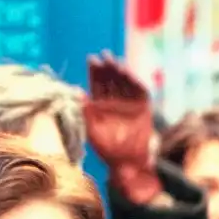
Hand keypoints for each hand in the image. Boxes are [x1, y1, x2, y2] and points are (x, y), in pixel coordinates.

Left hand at [84, 52, 159, 201]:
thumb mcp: (92, 129)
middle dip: (107, 67)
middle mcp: (115, 101)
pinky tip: (128, 72)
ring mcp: (129, 103)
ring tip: (114, 62)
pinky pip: (139, 90)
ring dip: (120, 70)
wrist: (128, 162)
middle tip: (104, 56)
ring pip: (124, 81)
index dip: (95, 72)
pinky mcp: (143, 107)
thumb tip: (75, 91)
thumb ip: (85, 111)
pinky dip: (134, 80)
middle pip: (111, 79)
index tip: (92, 60)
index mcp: (101, 105)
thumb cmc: (107, 150)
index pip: (97, 84)